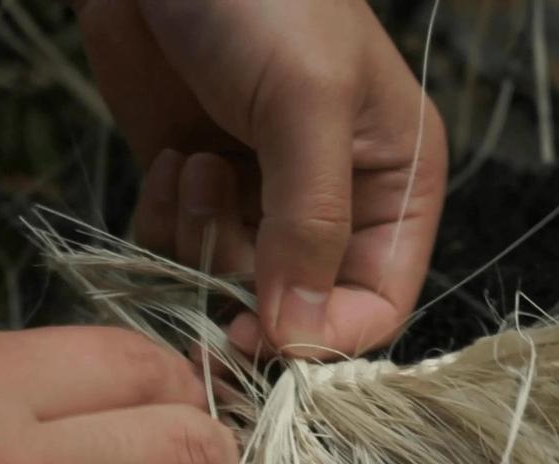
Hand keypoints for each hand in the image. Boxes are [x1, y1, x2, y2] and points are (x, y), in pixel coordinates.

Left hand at [74, 0, 447, 357]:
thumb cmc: (262, 1)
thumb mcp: (307, 102)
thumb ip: (311, 223)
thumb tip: (299, 336)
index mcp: (394, 185)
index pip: (379, 302)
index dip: (326, 334)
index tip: (263, 334)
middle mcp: (333, 205)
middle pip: (299, 306)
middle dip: (249, 284)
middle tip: (216, 231)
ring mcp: (259, 201)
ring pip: (230, 285)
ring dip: (201, 240)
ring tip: (196, 165)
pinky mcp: (196, 190)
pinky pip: (178, 252)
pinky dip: (164, 222)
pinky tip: (169, 161)